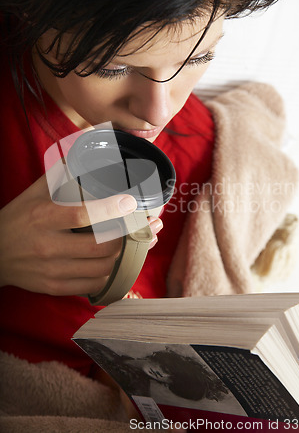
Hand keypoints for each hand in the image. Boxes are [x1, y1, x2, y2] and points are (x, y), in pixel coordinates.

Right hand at [0, 173, 162, 295]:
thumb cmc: (18, 218)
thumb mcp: (34, 193)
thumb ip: (60, 174)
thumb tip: (86, 152)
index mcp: (44, 218)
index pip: (82, 215)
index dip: (111, 209)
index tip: (130, 202)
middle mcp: (48, 246)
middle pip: (101, 247)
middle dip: (126, 237)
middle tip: (140, 227)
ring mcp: (52, 270)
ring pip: (102, 269)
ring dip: (122, 256)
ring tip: (132, 244)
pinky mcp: (54, 287)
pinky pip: (92, 285)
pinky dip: (108, 274)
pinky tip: (113, 262)